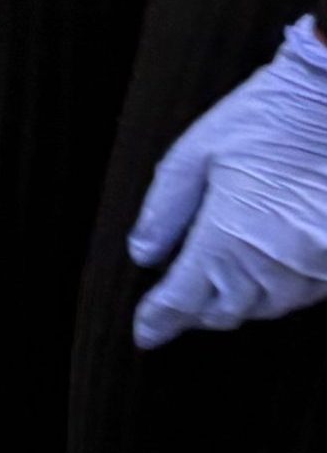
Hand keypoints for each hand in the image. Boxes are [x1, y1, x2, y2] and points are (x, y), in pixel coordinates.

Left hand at [129, 19, 326, 348]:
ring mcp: (315, 267)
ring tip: (216, 282)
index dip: (158, 320)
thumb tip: (143, 254)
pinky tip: (263, 266)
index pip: (183, 300)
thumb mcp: (194, 155)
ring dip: (238, 300)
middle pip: (225, 312)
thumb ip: (164, 211)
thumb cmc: (265, 119)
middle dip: (196, 309)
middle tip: (176, 300)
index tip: (144, 332)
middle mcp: (274, 264)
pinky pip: (306, 294)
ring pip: (267, 308)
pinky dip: (278, 288)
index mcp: (228, 239)